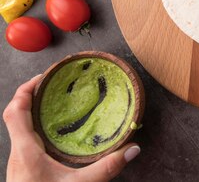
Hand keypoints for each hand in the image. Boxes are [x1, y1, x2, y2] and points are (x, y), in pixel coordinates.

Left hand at [3, 75, 140, 181]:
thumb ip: (106, 168)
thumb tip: (132, 149)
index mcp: (26, 151)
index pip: (15, 112)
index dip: (25, 90)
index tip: (44, 77)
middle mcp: (18, 155)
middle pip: (16, 117)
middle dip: (32, 97)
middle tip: (54, 86)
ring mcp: (19, 165)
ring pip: (20, 131)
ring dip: (34, 114)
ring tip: (57, 105)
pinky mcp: (24, 174)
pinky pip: (27, 144)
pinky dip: (38, 131)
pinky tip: (57, 135)